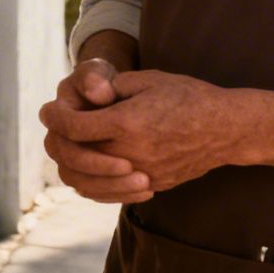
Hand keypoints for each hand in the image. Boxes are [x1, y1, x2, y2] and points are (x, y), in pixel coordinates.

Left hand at [44, 69, 241, 194]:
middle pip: (76, 156)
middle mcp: (131, 152)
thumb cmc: (189, 97)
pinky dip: (95, 184)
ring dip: (73, 166)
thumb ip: (115, 86)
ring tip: (70, 148)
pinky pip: (112, 193)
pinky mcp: (152, 185)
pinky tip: (94, 170)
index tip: (47, 110)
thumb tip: (88, 94)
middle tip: (56, 127)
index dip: (55, 117)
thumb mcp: (150, 80)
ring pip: (89, 182)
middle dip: (59, 140)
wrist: (226, 129)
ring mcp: (142, 173)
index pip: (75, 126)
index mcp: (127, 122)